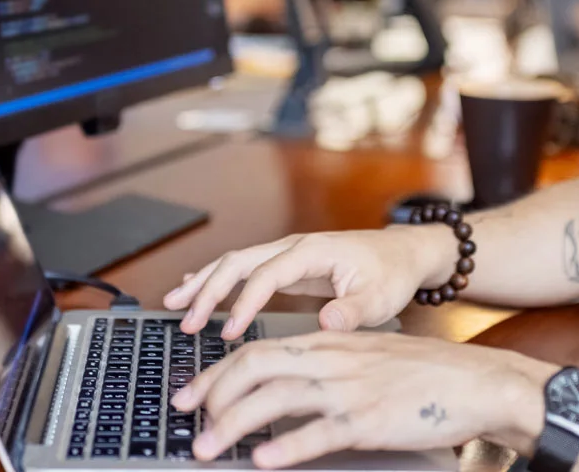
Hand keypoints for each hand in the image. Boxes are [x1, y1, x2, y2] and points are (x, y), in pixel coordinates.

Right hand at [163, 226, 457, 338]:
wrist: (404, 253)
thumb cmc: (392, 274)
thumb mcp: (381, 297)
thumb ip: (353, 311)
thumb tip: (327, 321)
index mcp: (313, 251)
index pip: (266, 275)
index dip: (244, 302)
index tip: (228, 331)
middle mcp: (294, 247)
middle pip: (239, 262)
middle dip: (209, 290)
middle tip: (185, 321)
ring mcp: (288, 254)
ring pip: (236, 262)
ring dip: (205, 283)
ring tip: (174, 304)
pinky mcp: (287, 265)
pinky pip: (245, 269)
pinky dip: (218, 279)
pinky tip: (195, 288)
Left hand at [173, 330, 549, 466]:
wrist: (478, 382)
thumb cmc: (427, 374)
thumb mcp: (368, 357)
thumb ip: (327, 365)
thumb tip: (285, 383)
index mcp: (331, 343)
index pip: (258, 349)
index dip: (219, 372)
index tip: (193, 393)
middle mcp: (333, 360)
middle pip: (254, 366)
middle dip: (212, 392)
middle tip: (187, 417)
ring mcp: (350, 390)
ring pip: (275, 399)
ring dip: (233, 424)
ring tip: (208, 447)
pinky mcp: (369, 421)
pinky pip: (317, 433)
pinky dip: (284, 446)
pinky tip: (261, 459)